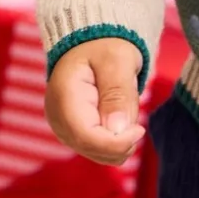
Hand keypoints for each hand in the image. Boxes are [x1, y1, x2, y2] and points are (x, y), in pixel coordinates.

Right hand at [45, 37, 145, 165]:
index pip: (86, 136)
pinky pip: (100, 148)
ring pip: (99, 153)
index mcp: (65, 97)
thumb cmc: (105, 47)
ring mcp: (64, 128)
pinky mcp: (75, 134)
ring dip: (120, 137)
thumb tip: (117, 130)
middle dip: (121, 141)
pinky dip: (116, 138)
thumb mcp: (117, 60)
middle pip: (92, 148)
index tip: (139, 130)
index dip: (116, 142)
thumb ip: (118, 93)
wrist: (92, 44)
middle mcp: (59, 118)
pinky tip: (119, 115)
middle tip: (136, 116)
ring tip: (124, 105)